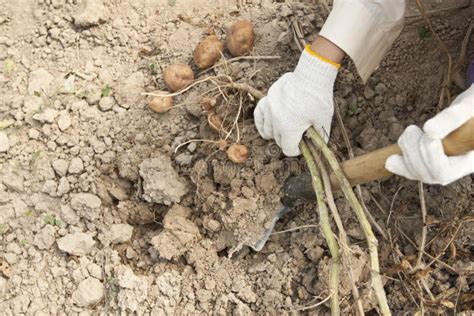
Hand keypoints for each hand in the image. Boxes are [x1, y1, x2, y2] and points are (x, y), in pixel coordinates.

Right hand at [253, 41, 340, 155]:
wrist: (311, 75)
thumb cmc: (318, 99)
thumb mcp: (324, 121)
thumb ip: (320, 137)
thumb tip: (319, 146)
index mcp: (289, 130)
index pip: (288, 149)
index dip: (297, 150)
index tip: (304, 145)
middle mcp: (276, 121)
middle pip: (278, 140)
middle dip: (288, 140)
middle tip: (298, 135)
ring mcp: (270, 109)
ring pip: (268, 129)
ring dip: (276, 133)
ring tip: (284, 131)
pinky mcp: (268, 98)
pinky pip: (259, 114)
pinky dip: (261, 122)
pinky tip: (265, 126)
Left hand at [385, 85, 473, 184]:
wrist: (473, 110)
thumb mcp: (468, 106)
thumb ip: (452, 118)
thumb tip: (429, 130)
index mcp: (472, 159)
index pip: (443, 172)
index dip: (429, 156)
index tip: (427, 134)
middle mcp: (459, 168)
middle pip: (430, 175)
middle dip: (414, 152)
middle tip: (412, 129)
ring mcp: (446, 168)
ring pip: (420, 173)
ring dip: (407, 153)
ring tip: (410, 131)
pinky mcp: (433, 163)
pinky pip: (415, 171)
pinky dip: (401, 164)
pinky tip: (391, 160)